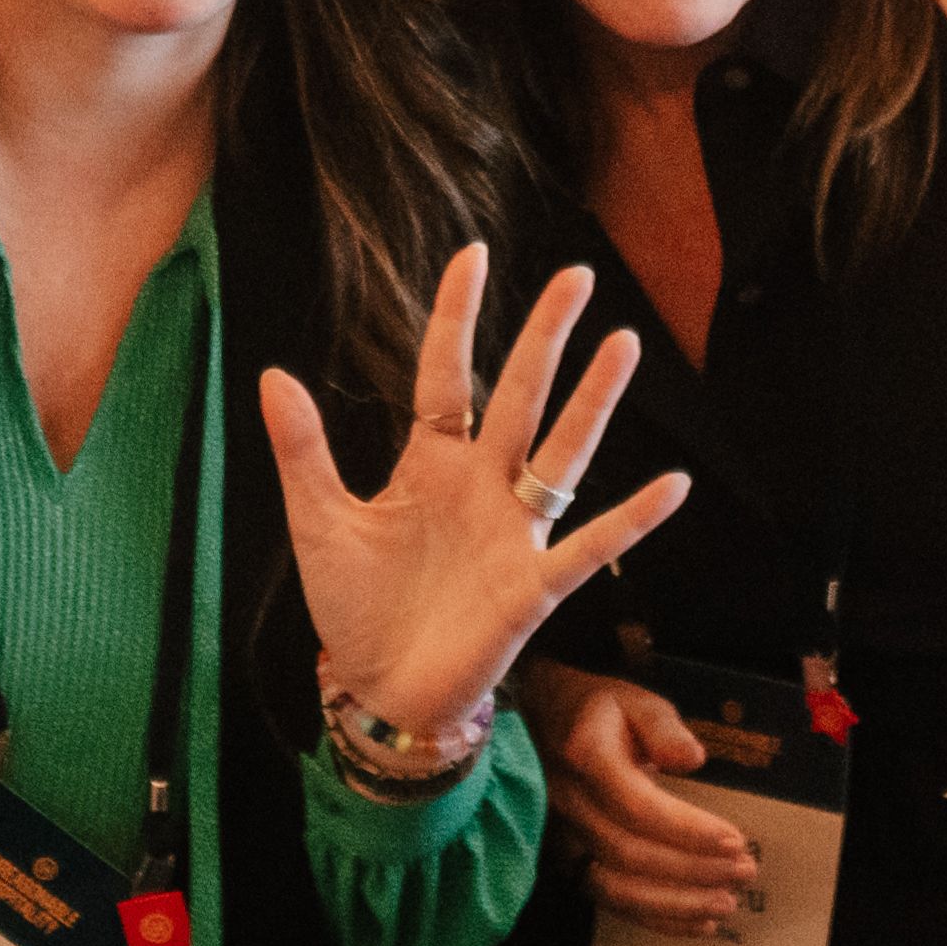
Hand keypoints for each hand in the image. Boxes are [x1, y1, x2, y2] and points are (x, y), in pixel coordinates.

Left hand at [266, 251, 689, 746]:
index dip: (458, 317)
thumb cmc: (355, 607)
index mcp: (429, 463)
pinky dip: (633, 520)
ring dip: (593, 401)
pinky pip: (592, 545)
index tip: (474, 254)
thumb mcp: (320, 523)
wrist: (380, 691)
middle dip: (546, 337)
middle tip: (575, 275)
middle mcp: (481, 485)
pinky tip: (673, 485)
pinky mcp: (534, 584)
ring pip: (562, 452)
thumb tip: (272, 375)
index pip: (447, 375)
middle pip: (521, 396)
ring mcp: (514, 531)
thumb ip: (303, 451)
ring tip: (623, 344)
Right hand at [518, 663, 757, 933]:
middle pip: (631, 853)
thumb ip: (663, 727)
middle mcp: (568, 806)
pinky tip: (698, 922)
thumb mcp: (633, 701)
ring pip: (617, 888)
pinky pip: (610, 902)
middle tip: (745, 872)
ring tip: (726, 905)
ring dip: (676, 904)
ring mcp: (563, 841)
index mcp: (586, 758)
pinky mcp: (567, 865)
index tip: (735, 840)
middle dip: (693, 870)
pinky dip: (656, 919)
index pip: (637, 806)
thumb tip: (693, 758)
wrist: (538, 726)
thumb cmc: (598, 713)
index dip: (687, 830)